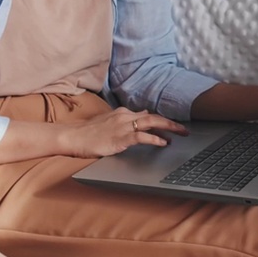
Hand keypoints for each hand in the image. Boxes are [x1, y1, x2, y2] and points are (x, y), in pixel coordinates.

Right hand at [67, 108, 186, 157]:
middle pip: (154, 117)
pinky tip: (163, 143)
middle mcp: (125, 117)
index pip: (148, 115)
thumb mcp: (110, 121)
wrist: (72, 136)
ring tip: (180, 133)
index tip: (175, 126)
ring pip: (151, 123)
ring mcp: (122, 126)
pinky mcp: (119, 137)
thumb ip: (128, 118)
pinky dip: (153, 139)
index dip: (163, 121)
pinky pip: (140, 136)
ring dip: (168, 127)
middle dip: (171, 123)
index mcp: (123, 113)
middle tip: (185, 130)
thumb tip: (144, 113)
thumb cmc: (88, 132)